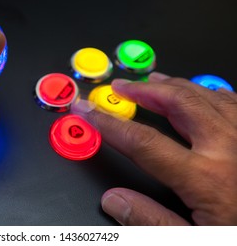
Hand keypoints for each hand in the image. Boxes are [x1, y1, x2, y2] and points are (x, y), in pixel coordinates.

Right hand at [79, 72, 236, 224]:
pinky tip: (199, 91)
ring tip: (152, 80)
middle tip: (122, 85)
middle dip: (144, 90)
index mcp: (209, 178)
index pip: (144, 142)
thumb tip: (114, 200)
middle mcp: (229, 149)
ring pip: (206, 94)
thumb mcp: (198, 243)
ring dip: (174, 84)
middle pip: (177, 103)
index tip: (88, 111)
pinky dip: (209, 91)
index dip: (110, 124)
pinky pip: (234, 101)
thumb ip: (152, 222)